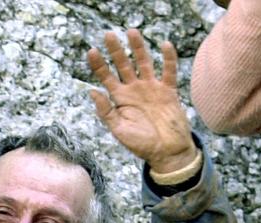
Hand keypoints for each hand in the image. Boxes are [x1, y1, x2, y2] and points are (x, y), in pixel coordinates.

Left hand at [87, 29, 196, 173]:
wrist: (166, 152)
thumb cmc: (140, 144)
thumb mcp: (118, 129)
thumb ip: (106, 111)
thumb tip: (92, 91)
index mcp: (119, 99)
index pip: (106, 77)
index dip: (99, 64)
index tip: (91, 51)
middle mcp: (134, 90)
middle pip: (123, 65)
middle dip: (115, 50)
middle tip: (108, 34)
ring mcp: (151, 89)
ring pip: (144, 63)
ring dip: (138, 48)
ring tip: (131, 32)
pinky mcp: (169, 92)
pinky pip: (168, 72)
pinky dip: (168, 59)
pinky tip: (164, 45)